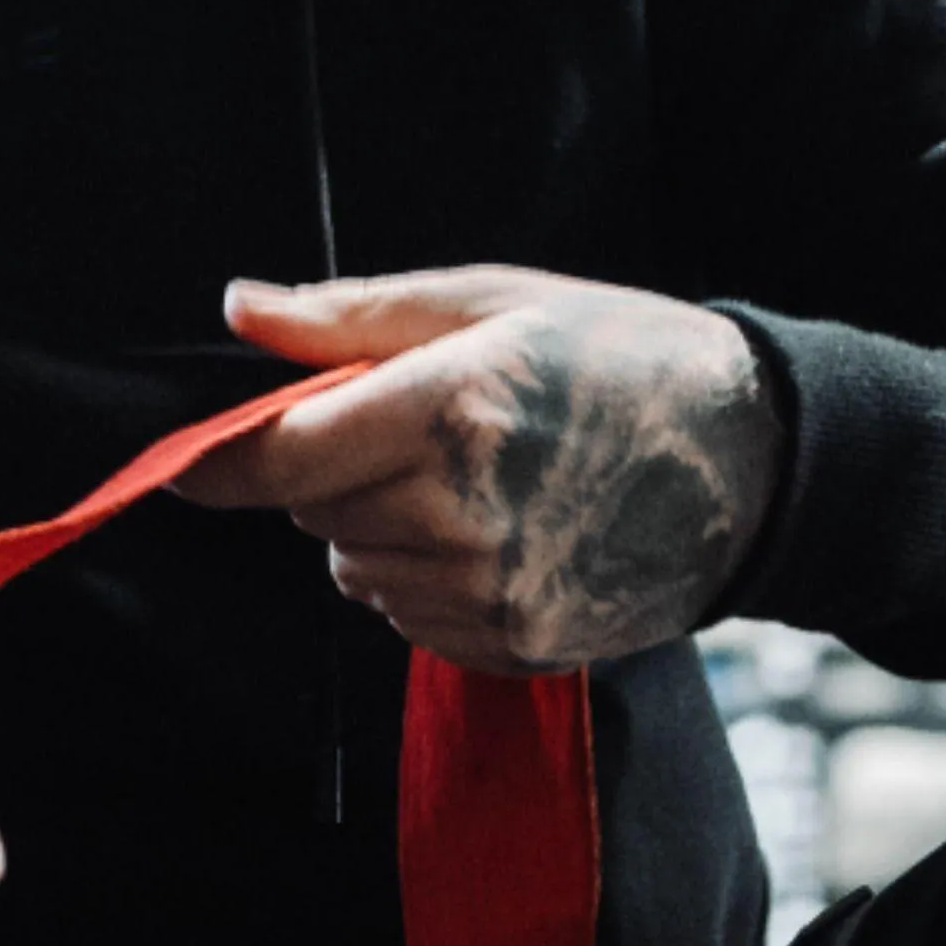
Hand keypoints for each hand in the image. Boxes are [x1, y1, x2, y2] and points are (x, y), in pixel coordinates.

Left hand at [172, 266, 786, 670]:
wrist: (755, 459)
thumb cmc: (624, 357)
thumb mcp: (494, 302)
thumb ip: (352, 318)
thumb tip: (240, 311)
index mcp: (451, 409)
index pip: (280, 459)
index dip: (219, 463)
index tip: (190, 462)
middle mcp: (462, 513)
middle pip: (311, 514)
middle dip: (335, 472)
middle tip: (419, 429)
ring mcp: (491, 592)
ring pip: (355, 570)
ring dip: (380, 530)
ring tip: (475, 481)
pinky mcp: (516, 643)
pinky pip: (410, 620)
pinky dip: (427, 582)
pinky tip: (500, 534)